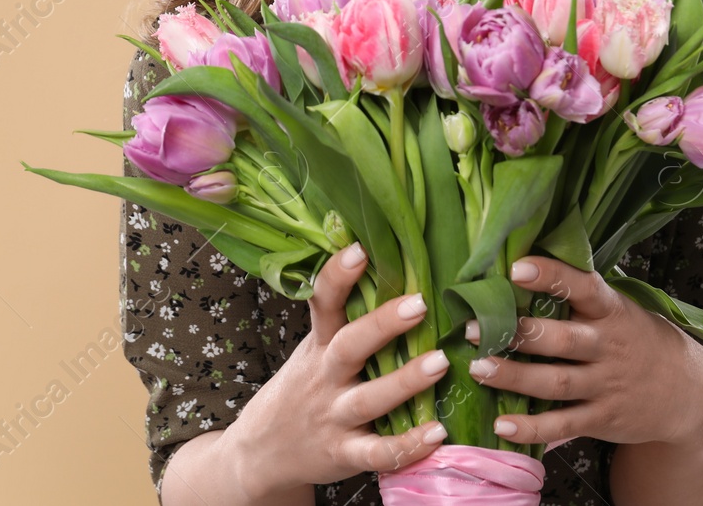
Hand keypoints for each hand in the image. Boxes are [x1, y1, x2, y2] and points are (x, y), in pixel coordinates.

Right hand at [224, 243, 449, 495]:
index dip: (337, 276)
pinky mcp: (343, 454)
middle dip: (382, 325)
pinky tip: (438, 433)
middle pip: (350, 347)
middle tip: (420, 303)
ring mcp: (334, 417)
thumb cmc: (303, 388)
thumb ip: (345, 321)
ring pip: (370, 399)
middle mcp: (325, 377)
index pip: (322, 303)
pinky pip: (377, 452)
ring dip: (405, 381)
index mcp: (319, 345)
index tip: (359, 249)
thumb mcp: (313, 349)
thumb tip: (393, 265)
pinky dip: (408, 445)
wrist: (261, 452)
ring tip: (441, 362)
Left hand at [465, 255, 702, 450]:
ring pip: (557, 382)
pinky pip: (563, 424)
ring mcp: (606, 386)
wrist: (687, 392)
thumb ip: (581, 297)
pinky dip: (532, 427)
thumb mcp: (621, 310)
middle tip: (475, 328)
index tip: (518, 267)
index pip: (583, 287)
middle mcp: (609, 347)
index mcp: (613, 312)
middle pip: (563, 340)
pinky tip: (501, 425)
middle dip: (519, 334)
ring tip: (478, 368)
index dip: (552, 277)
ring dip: (515, 377)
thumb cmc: (638, 339)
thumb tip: (522, 267)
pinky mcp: (602, 419)